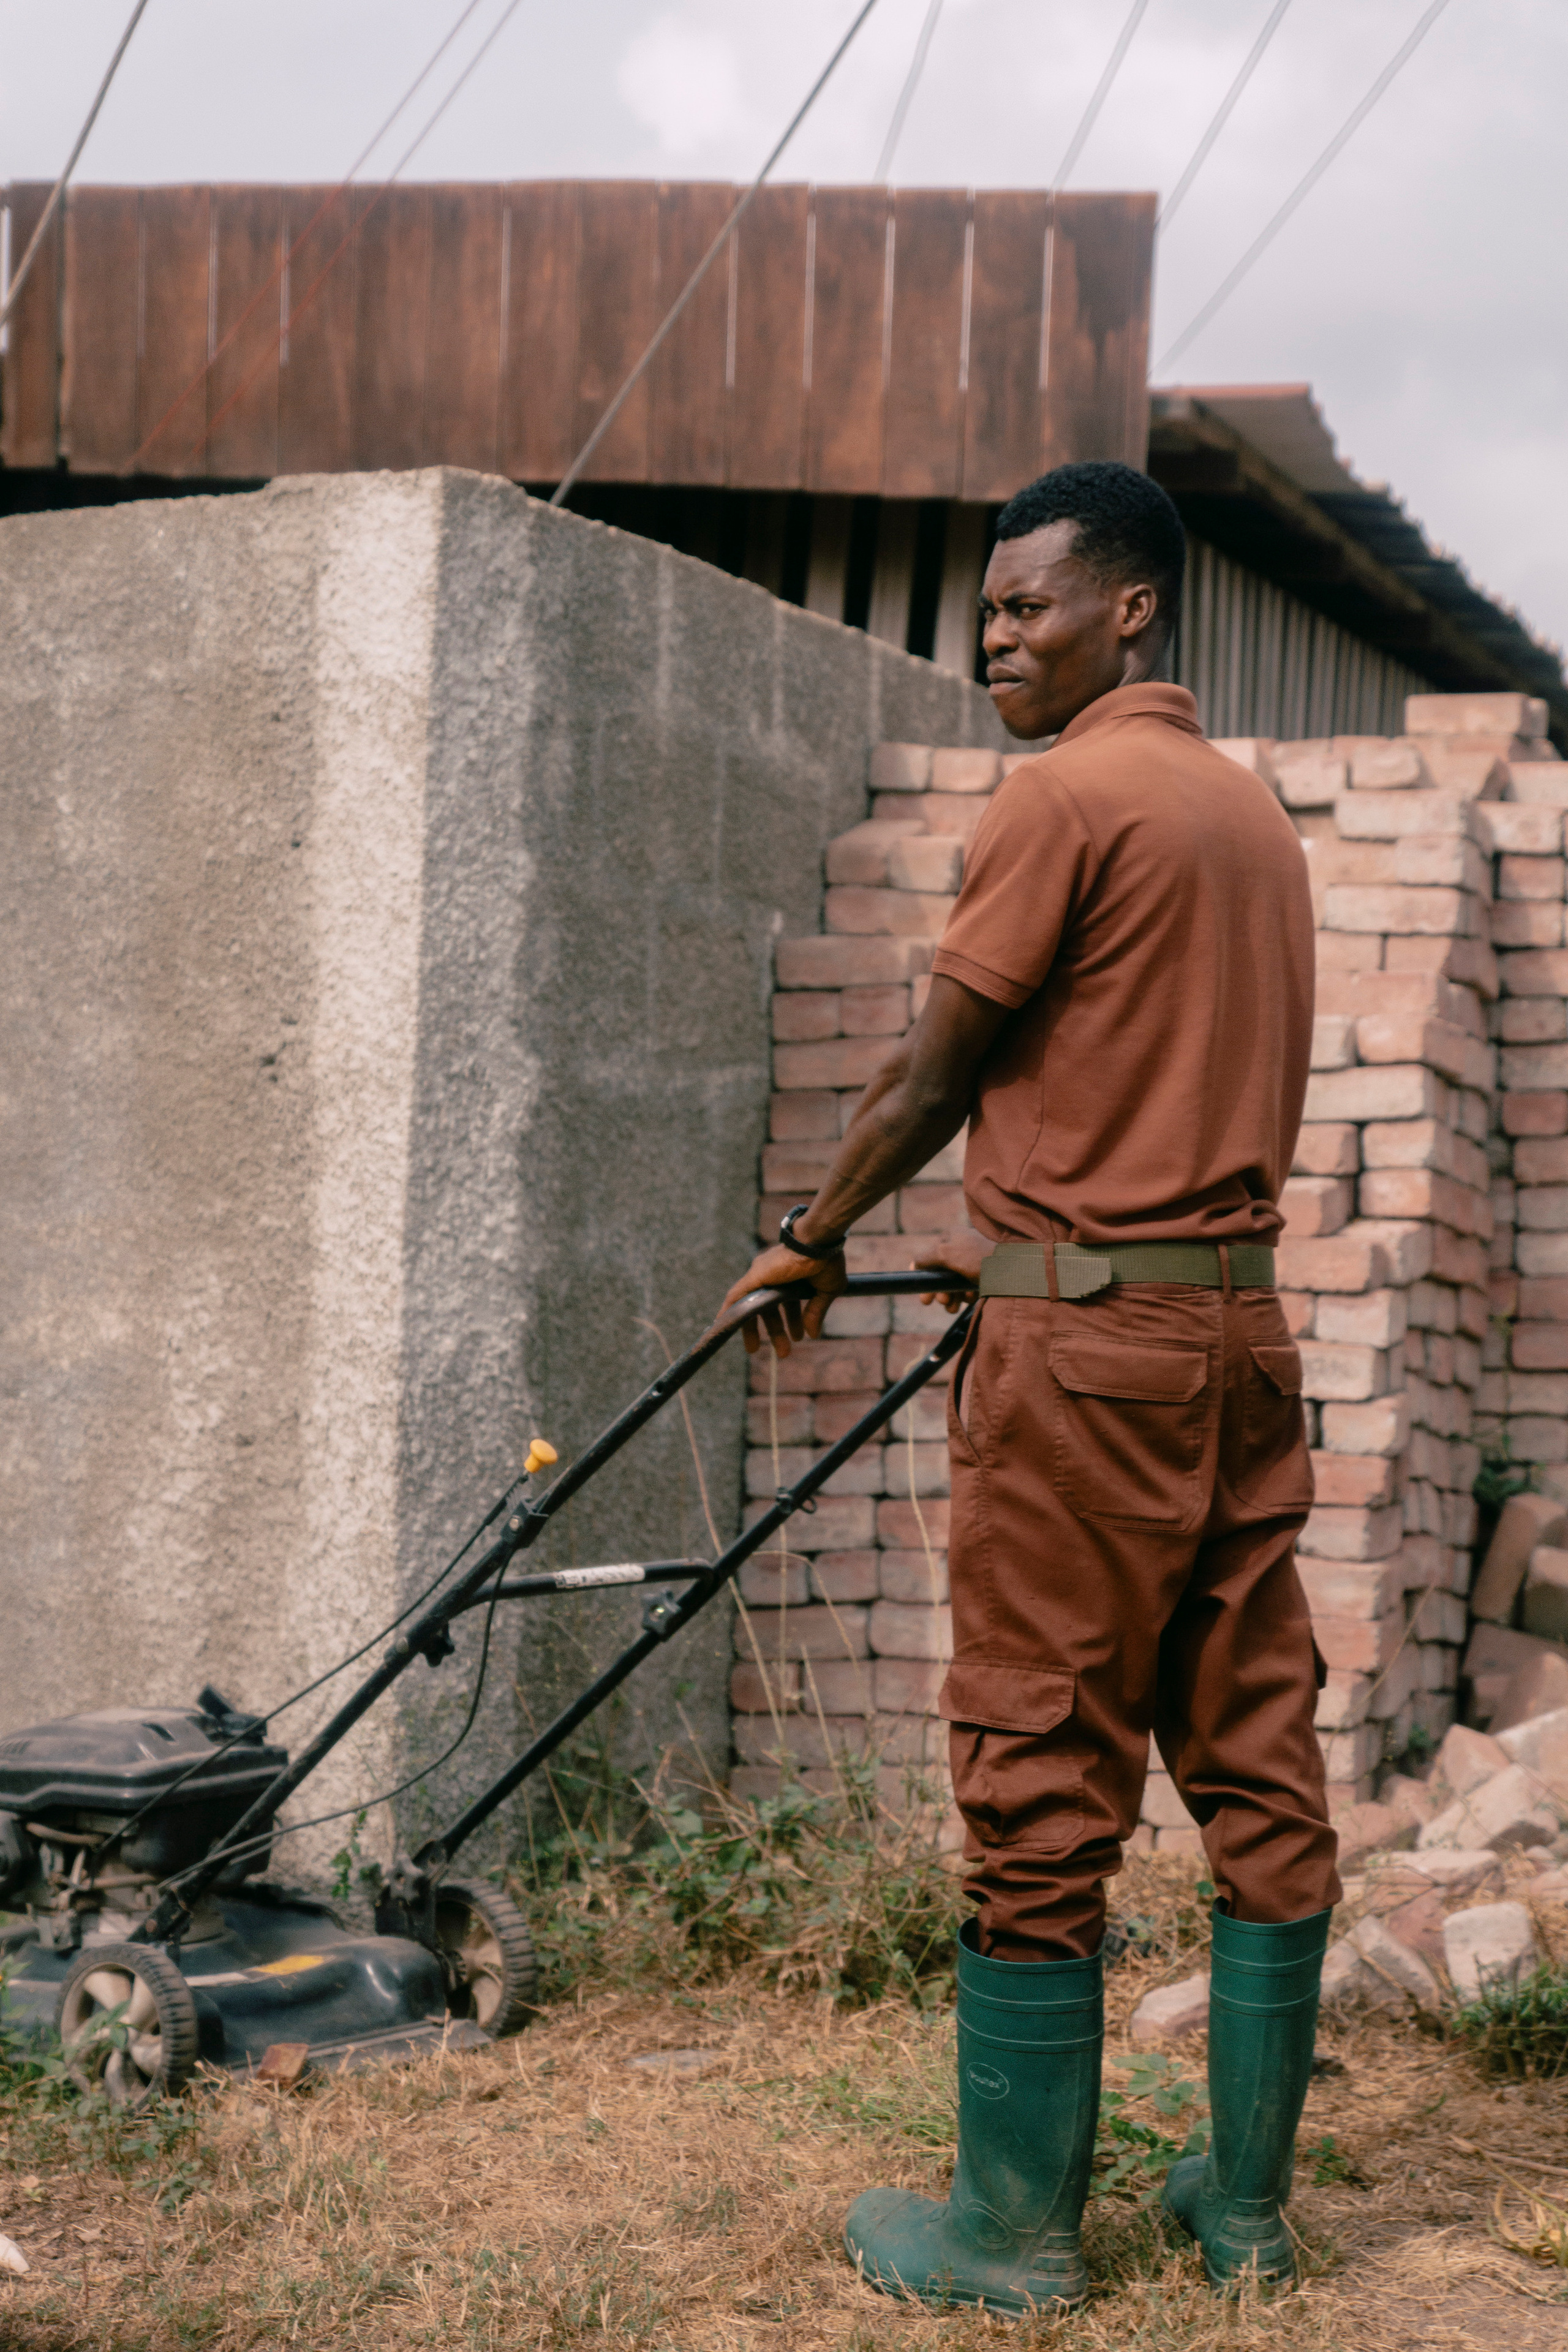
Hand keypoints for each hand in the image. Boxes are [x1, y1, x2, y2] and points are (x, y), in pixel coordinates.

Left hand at [714, 1242, 847, 1355]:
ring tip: (756, 1350)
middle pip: (768, 1309)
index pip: (786, 1303)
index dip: (790, 1320)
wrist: (818, 1242)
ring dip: (752, 1329)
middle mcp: (774, 1277)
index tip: (795, 1335)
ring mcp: (762, 1276)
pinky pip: (735, 1296)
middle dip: (775, 1330)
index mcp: (792, 1279)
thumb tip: (813, 1333)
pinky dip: (729, 1310)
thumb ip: (816, 1312)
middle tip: (782, 1351)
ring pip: (751, 1305)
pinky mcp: (754, 1277)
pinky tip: (721, 1325)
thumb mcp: (825, 1291)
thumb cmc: (826, 1260)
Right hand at [914, 1231, 987, 1312]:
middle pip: (942, 1273)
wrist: (1013, 1268)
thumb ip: (926, 1257)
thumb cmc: (978, 1258)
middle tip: (943, 1303)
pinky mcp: (984, 1273)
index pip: (929, 1258)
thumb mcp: (945, 1253)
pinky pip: (969, 1286)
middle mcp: (962, 1246)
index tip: (925, 1299)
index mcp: (952, 1236)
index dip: (925, 1279)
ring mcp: (973, 1260)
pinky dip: (967, 1294)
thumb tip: (915, 1265)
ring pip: (954, 1283)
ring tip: (955, 1306)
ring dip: (952, 1297)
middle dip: (940, 1291)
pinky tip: (972, 1296)